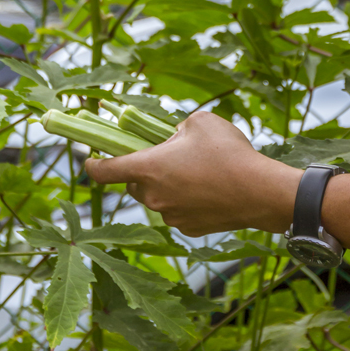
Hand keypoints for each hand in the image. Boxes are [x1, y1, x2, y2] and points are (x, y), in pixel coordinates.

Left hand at [85, 111, 300, 236]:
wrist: (259, 192)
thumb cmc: (227, 152)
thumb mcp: (200, 121)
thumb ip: (176, 127)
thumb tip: (172, 138)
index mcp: (148, 168)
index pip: (105, 172)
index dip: (93, 164)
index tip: (90, 159)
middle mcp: (153, 196)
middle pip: (134, 184)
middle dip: (144, 170)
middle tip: (166, 155)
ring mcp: (170, 216)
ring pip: (158, 197)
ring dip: (167, 185)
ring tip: (197, 171)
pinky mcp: (189, 229)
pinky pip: (178, 210)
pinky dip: (186, 200)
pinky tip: (209, 189)